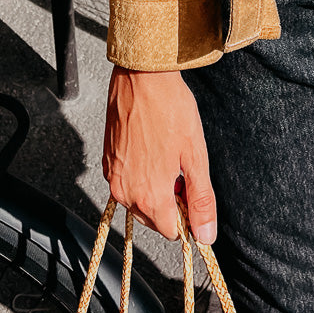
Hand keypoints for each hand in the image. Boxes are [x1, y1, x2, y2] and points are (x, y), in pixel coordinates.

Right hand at [102, 67, 216, 241]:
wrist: (142, 77)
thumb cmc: (170, 110)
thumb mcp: (195, 156)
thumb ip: (201, 200)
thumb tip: (206, 235)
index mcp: (149, 197)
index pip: (171, 231)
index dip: (187, 215)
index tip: (192, 190)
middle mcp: (125, 193)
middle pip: (154, 218)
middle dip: (171, 202)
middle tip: (181, 168)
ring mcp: (113, 178)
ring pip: (139, 201)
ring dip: (155, 189)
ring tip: (167, 155)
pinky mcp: (107, 162)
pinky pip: (127, 182)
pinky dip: (141, 175)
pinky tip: (152, 149)